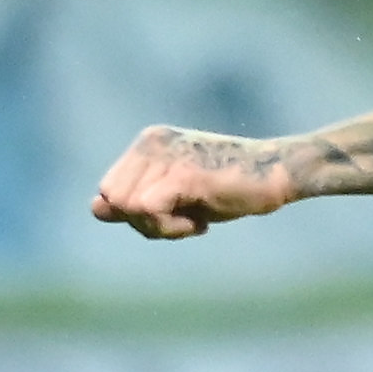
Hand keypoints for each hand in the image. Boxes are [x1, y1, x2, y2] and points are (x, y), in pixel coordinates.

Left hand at [91, 127, 292, 239]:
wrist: (277, 174)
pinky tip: (199, 225)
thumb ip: (136, 201)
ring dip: (159, 228)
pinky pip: (147, 210)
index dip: (135, 214)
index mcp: (148, 143)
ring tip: (193, 221)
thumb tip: (95, 207)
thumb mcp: (177, 196)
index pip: (110, 190)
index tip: (174, 214)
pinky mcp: (182, 173)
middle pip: (113, 200)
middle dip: (143, 223)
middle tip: (183, 222)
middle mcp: (151, 143)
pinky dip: (170, 229)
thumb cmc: (232, 187)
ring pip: (127, 207)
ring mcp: (165, 156)